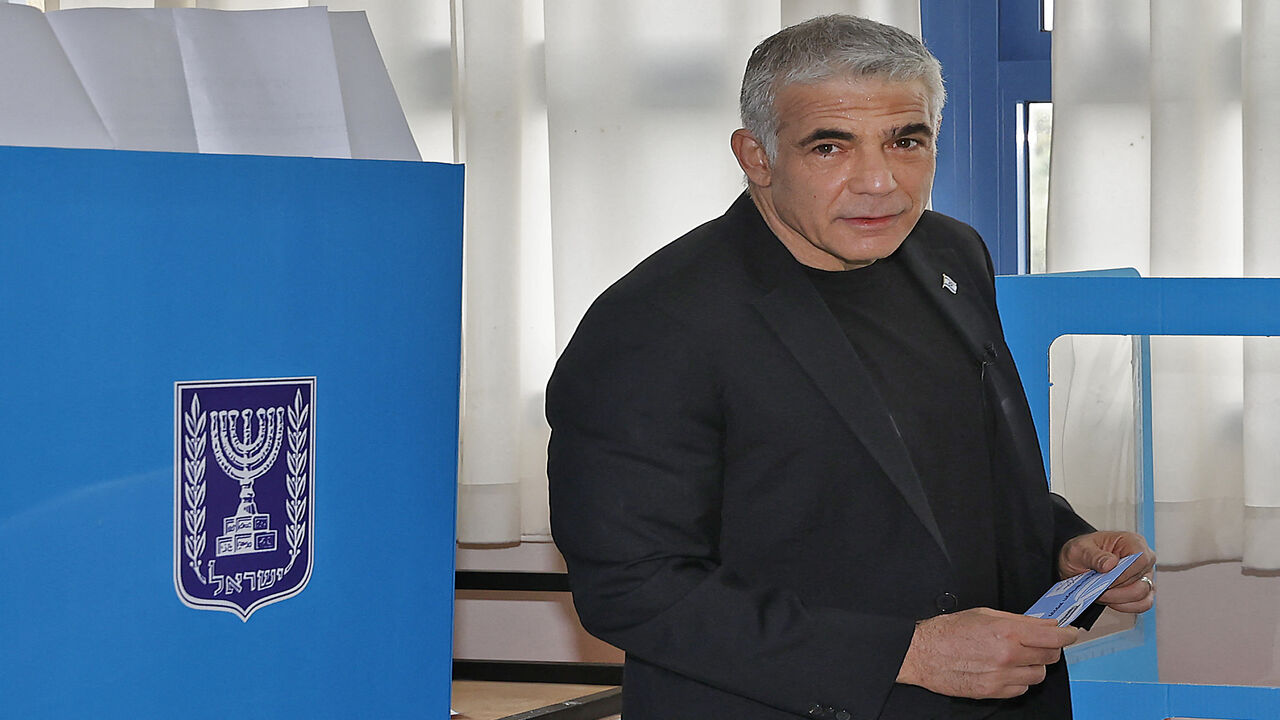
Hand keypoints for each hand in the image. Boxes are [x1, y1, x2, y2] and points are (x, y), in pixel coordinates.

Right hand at [895, 607, 1078, 698]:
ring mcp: (1001, 677)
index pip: (1053, 637)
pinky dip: (1018, 680)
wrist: (922, 653)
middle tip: (1038, 642)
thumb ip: (1019, 620)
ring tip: (1016, 657)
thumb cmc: (948, 631)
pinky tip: (1004, 670)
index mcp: (1006, 632)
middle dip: (1049, 648)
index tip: (1069, 633)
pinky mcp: (993, 692)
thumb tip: (1046, 624)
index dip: (1067, 635)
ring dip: (1033, 665)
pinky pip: (1021, 689)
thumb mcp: (984, 613)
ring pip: (1038, 675)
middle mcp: (1007, 656)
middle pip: (1050, 657)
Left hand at [1057, 531, 1155, 612]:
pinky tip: (1110, 600)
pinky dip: (1124, 606)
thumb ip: (1093, 555)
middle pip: (1142, 582)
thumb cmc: (1082, 552)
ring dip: (1118, 599)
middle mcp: (1144, 558)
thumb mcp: (1079, 549)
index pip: (1141, 560)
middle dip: (1116, 590)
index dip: (1124, 574)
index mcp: (1132, 542)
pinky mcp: (1144, 591)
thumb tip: (1110, 563)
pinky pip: (1142, 604)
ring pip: (1142, 596)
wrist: (1077, 564)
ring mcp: (1145, 576)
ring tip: (1100, 592)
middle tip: (1096, 589)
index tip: (1105, 580)